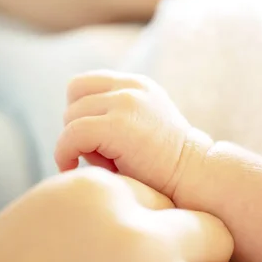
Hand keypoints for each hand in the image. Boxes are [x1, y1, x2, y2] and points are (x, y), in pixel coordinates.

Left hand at [56, 70, 194, 195]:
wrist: (197, 177)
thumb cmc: (165, 166)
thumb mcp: (140, 128)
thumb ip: (111, 118)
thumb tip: (69, 128)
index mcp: (136, 85)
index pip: (83, 84)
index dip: (77, 111)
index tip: (87, 139)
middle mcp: (130, 87)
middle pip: (73, 96)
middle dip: (76, 126)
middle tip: (97, 154)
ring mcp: (126, 103)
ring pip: (70, 117)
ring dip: (76, 143)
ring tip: (102, 162)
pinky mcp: (118, 125)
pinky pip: (71, 135)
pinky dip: (64, 153)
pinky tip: (73, 167)